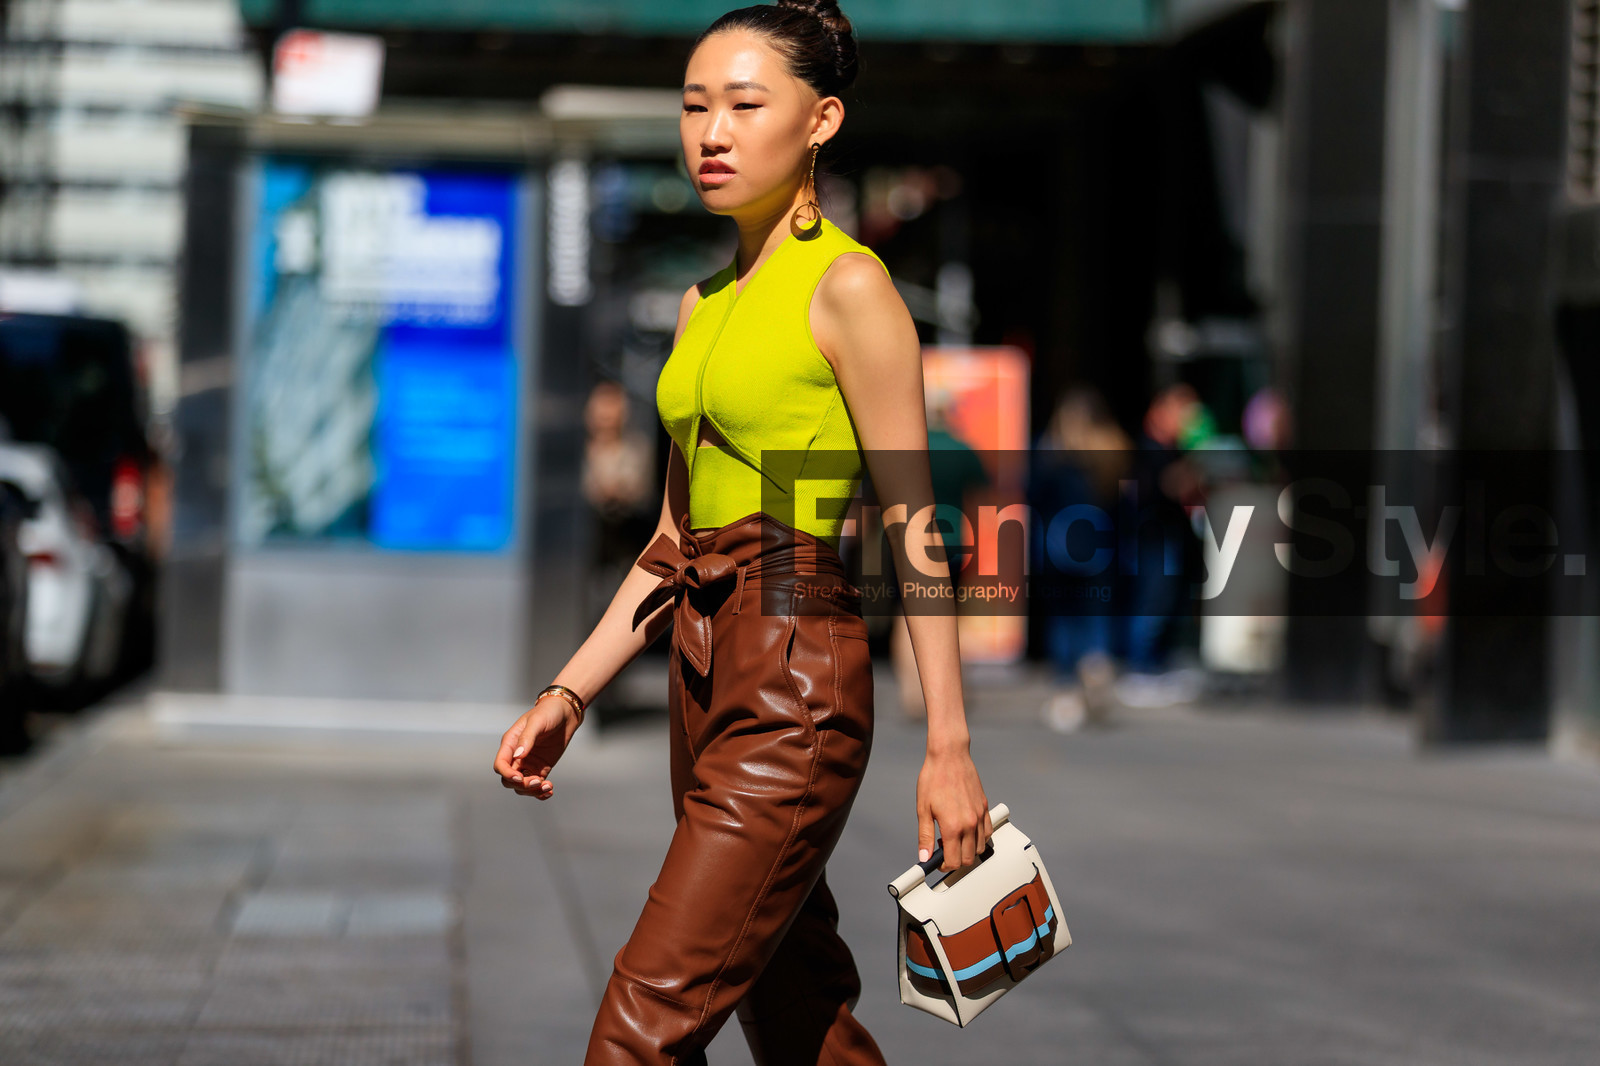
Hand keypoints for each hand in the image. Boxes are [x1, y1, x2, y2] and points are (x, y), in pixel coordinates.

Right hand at [492, 695, 580, 799]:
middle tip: (538, 781)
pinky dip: (540, 792)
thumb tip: (518, 756)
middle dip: (521, 785)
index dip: (507, 774)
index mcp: (510, 743)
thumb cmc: (548, 712)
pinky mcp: (541, 768)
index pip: (500, 765)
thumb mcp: (537, 722)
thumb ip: (527, 738)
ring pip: (522, 786)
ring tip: (548, 787)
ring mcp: (528, 764)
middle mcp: (517, 756)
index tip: (520, 778)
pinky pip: (536, 785)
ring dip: (532, 791)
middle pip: (509, 780)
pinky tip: (550, 791)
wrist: (565, 713)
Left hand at [916, 745, 991, 871]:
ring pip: (981, 847)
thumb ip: (925, 836)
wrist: (949, 755)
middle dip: (956, 860)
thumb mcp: (923, 809)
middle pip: (969, 858)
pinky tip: (967, 830)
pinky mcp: (985, 807)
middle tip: (943, 850)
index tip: (938, 862)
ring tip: (954, 838)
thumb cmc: (934, 778)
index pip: (954, 861)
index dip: (944, 866)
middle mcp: (970, 824)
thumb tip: (924, 857)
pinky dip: (980, 838)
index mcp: (953, 826)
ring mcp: (980, 816)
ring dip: (969, 850)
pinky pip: (988, 832)